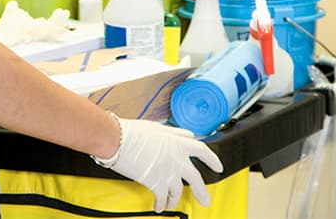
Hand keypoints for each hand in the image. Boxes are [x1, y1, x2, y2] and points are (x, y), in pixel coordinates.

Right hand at [93, 116, 222, 211]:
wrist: (118, 139)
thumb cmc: (133, 131)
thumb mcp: (158, 127)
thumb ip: (174, 133)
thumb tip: (186, 135)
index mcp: (179, 142)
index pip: (202, 151)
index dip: (212, 159)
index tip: (218, 167)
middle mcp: (178, 158)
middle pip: (196, 179)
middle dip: (202, 192)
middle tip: (205, 201)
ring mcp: (168, 172)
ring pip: (178, 192)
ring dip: (175, 200)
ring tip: (172, 205)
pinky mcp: (156, 183)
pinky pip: (162, 198)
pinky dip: (161, 204)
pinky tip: (159, 207)